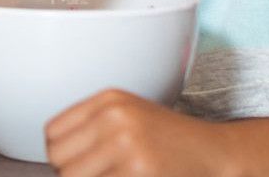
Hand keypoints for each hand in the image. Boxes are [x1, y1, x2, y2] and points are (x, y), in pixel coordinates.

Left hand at [46, 89, 241, 176]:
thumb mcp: (130, 117)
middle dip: (70, 174)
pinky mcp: (139, 171)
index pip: (52, 132)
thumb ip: (92, 127)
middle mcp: (114, 118)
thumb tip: (53, 153)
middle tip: (96, 175)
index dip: (59, 155)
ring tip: (110, 176)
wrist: (217, 152)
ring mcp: (127, 145)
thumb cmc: (171, 140)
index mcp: (108, 100)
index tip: (75, 164)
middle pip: (59, 158)